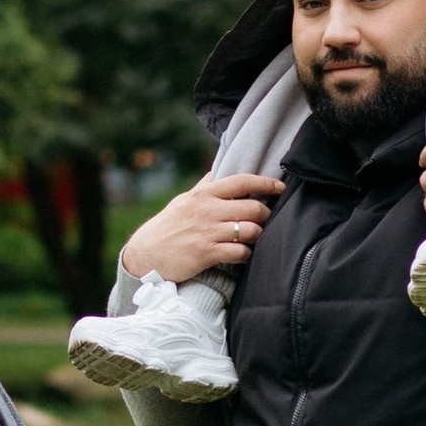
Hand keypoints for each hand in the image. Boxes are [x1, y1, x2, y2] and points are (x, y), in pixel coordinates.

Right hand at [120, 169, 284, 283]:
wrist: (145, 254)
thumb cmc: (167, 226)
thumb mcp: (183, 201)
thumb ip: (204, 187)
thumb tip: (218, 171)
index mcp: (203, 194)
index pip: (242, 181)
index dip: (265, 183)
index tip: (280, 186)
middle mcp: (207, 210)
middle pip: (253, 207)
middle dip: (265, 214)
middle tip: (265, 219)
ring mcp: (207, 232)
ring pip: (250, 230)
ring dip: (257, 235)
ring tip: (253, 237)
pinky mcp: (206, 253)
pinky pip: (240, 252)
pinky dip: (246, 253)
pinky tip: (242, 253)